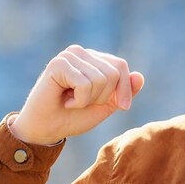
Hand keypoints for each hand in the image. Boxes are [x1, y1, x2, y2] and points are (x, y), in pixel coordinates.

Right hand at [10, 45, 144, 144]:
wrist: (45, 130)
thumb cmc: (71, 118)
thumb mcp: (104, 106)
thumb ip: (122, 91)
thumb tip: (139, 76)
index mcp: (91, 59)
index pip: (119, 66)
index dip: (125, 89)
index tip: (123, 107)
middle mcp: (80, 53)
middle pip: (113, 73)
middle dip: (102, 97)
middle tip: (81, 103)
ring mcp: (68, 56)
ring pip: (101, 79)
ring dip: (88, 100)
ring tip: (71, 102)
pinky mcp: (58, 64)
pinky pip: (85, 84)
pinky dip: (78, 101)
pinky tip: (64, 100)